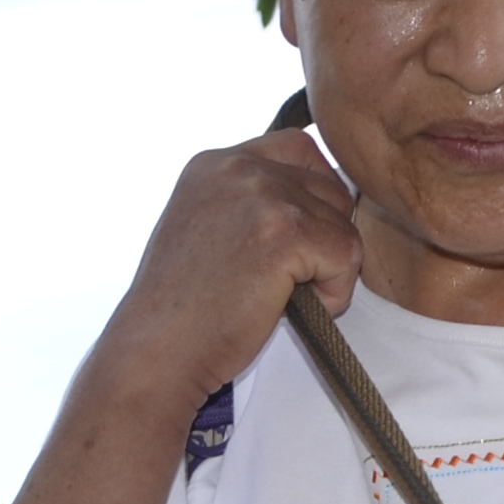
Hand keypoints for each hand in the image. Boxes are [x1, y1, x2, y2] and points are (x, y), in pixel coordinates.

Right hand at [96, 125, 368, 413]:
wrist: (155, 353)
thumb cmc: (180, 313)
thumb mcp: (203, 230)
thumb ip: (248, 205)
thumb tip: (315, 204)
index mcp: (214, 163)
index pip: (299, 149)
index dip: (312, 199)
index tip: (289, 246)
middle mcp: (238, 166)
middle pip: (330, 187)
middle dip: (321, 239)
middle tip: (277, 283)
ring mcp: (262, 194)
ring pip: (344, 224)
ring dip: (324, 271)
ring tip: (275, 298)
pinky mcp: (286, 230)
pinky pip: (347, 256)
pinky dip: (332, 294)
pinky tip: (285, 309)